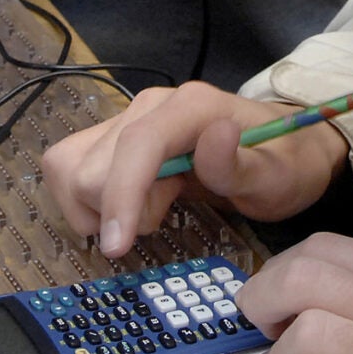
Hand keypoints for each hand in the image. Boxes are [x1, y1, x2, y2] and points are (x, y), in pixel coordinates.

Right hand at [39, 82, 347, 259]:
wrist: (282, 149)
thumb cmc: (283, 164)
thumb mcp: (276, 175)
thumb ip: (241, 164)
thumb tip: (214, 139)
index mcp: (190, 107)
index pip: (135, 147)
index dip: (120, 197)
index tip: (117, 247)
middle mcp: (148, 106)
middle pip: (92, 166)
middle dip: (121, 210)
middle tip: (167, 212)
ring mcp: (126, 119)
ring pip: (69, 168)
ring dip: (98, 207)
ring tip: (150, 208)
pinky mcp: (113, 137)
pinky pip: (71, 170)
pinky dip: (90, 202)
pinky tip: (132, 205)